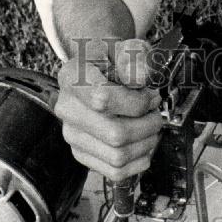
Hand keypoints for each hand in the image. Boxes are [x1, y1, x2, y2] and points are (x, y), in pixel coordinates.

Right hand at [55, 38, 162, 181]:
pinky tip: (143, 144)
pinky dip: (138, 162)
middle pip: (115, 134)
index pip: (103, 100)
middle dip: (147, 126)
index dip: (137, 103)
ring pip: (118, 156)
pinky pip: (116, 172)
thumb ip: (135, 57)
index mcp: (72, 77)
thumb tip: (139, 76)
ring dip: (146, 144)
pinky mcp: (82, 155)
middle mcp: (66, 109)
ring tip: (150, 127)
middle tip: (155, 115)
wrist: (97, 72)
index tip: (150, 96)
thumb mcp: (126, 48)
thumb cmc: (113, 62)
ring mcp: (72, 135)